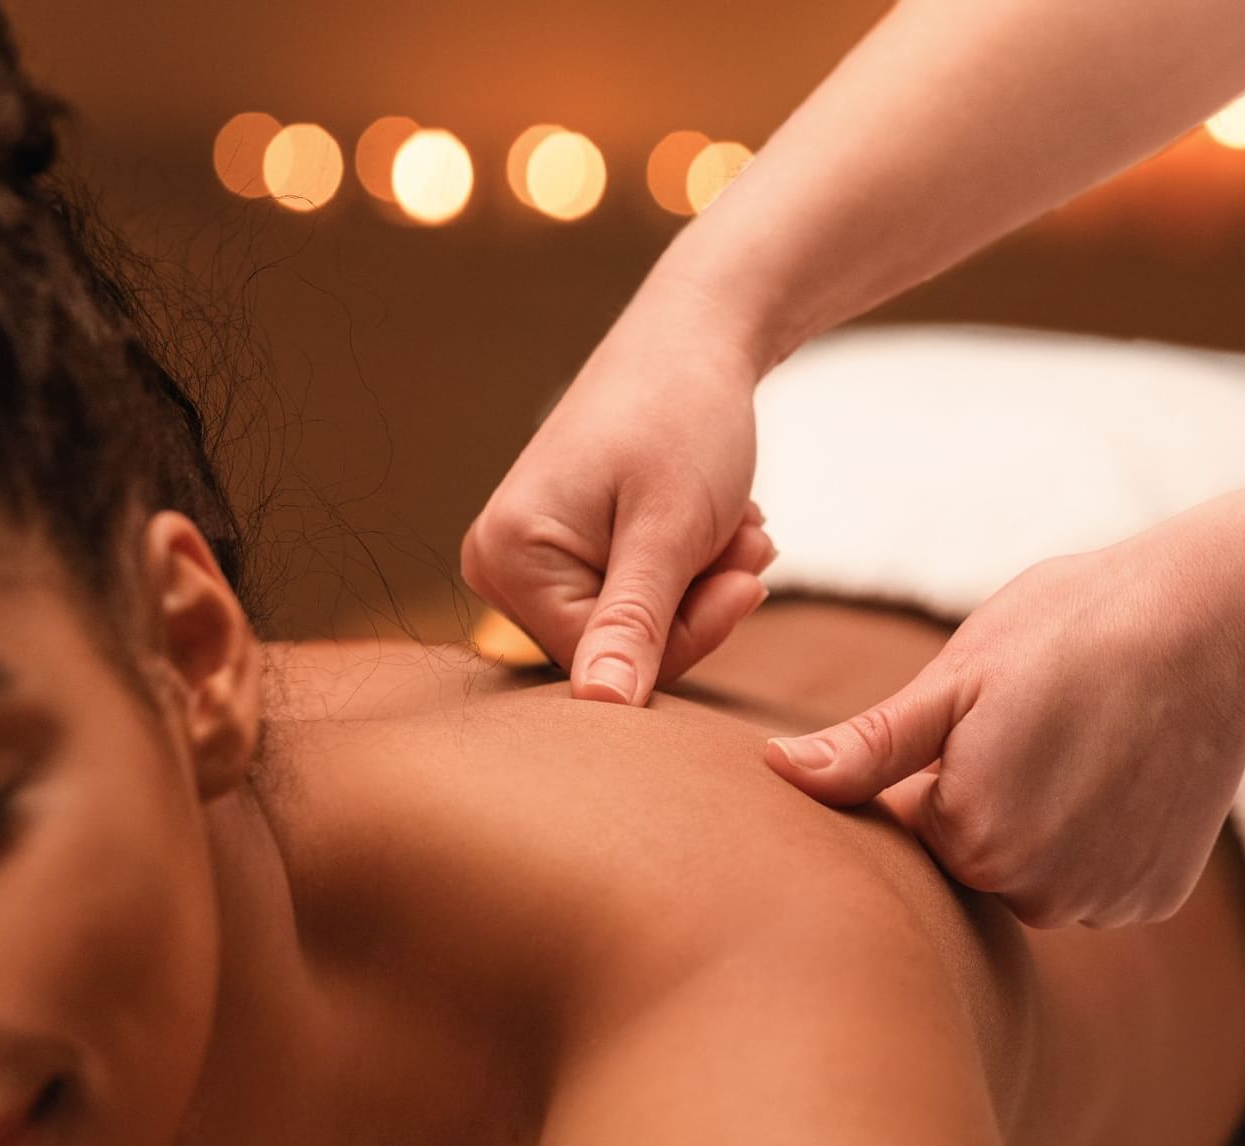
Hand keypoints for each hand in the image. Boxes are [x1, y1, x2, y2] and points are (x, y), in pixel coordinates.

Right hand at [462, 275, 777, 705]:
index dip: (691, 632)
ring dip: (704, 584)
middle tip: (746, 538)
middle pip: (618, 649)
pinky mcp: (563, 553)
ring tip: (734, 521)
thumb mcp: (670, 531)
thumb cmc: (684, 418)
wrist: (694, 340)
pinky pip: (638, 599)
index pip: (605, 662)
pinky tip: (715, 522)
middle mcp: (497, 566)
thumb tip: (603, 706)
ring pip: (639, 627)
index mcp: (506, 559)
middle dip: (699, 603)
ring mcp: (527, 561)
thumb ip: (636, 623)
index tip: (748, 575)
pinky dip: (691, 569)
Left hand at [764, 510, 1244, 927]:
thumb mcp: (958, 678)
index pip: (913, 828)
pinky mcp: (1155, 896)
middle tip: (1035, 719)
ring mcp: (1103, 900)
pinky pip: (1099, 879)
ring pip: (1036, 874)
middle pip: (974, 858)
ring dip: (1044, 824)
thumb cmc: (1071, 629)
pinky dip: (1102, 837)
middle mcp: (1036, 893)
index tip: (979, 714)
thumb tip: (775, 774)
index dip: (936, 767)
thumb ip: (868, 746)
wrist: (1213, 622)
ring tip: (1081, 740)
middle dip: (986, 798)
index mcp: (970, 838)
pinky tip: (1123, 771)